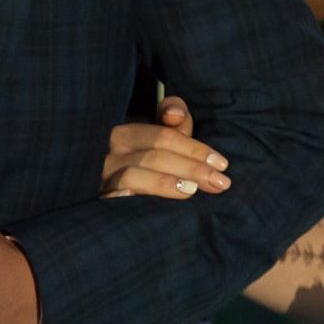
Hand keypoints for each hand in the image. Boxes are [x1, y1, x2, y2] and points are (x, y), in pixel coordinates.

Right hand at [101, 99, 230, 200]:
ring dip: (166, 183)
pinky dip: (132, 199)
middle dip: (191, 168)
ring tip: (193, 191)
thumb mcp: (164, 142)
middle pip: (154, 156)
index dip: (195, 149)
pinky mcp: (101, 202)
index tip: (222, 164)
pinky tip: (154, 208)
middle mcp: (111, 155)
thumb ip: (176, 120)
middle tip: (220, 183)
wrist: (113, 203)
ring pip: (134, 176)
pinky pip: (115, 198)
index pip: (164, 136)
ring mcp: (103, 179)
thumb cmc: (149, 168)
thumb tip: (174, 114)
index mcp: (126, 135)